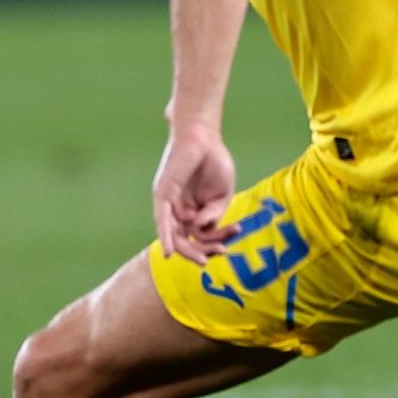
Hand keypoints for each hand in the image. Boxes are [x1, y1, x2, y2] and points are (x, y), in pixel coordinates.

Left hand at [152, 122, 240, 263]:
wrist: (203, 136)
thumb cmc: (214, 162)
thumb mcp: (221, 194)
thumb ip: (214, 214)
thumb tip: (201, 230)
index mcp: (195, 212)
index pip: (202, 236)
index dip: (217, 241)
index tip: (234, 236)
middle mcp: (179, 212)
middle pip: (186, 241)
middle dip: (201, 252)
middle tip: (217, 256)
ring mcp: (170, 205)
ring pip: (175, 236)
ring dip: (187, 251)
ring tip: (202, 261)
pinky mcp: (163, 196)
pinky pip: (162, 221)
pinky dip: (165, 238)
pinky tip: (170, 252)